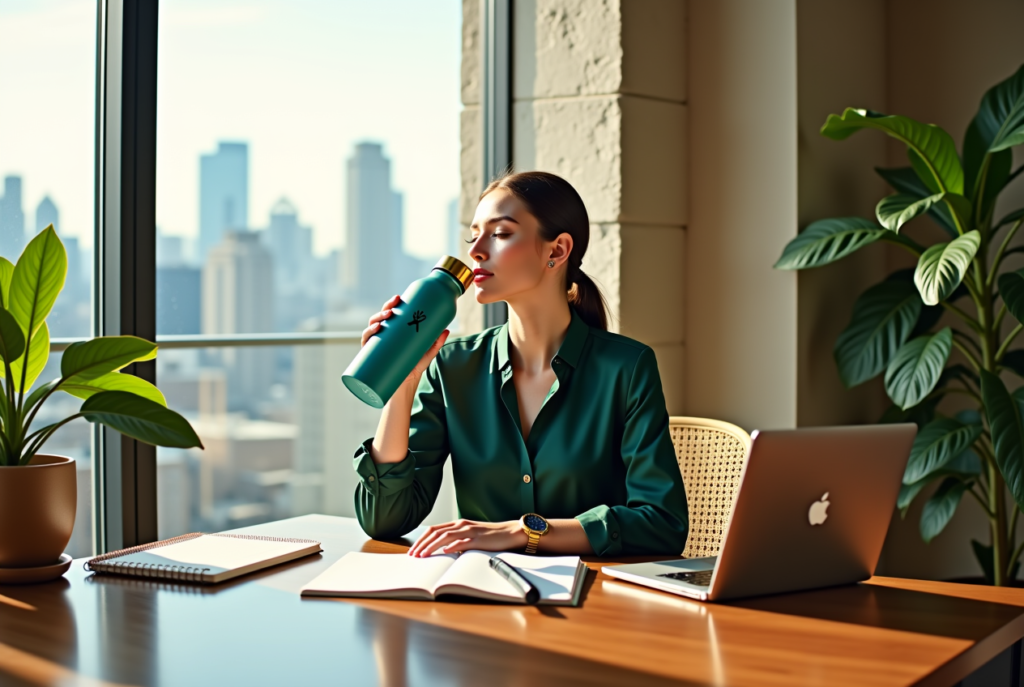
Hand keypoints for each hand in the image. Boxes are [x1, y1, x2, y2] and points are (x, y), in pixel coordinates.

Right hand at [361, 295, 449, 388]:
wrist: (404, 388)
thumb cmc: (413, 368)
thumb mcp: (427, 354)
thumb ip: (436, 343)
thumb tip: (446, 330)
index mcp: (394, 332)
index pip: (390, 314)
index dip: (392, 304)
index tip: (398, 298)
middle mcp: (383, 337)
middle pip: (380, 318)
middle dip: (384, 309)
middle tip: (393, 307)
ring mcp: (375, 346)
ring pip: (371, 327)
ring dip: (376, 319)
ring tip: (386, 318)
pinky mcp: (371, 356)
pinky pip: (366, 343)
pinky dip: (368, 334)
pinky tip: (375, 330)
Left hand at [407, 519, 527, 556]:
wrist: (510, 532)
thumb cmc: (490, 537)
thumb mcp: (470, 537)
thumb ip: (457, 541)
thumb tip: (442, 552)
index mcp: (458, 524)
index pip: (433, 529)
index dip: (421, 540)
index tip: (413, 551)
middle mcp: (461, 525)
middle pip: (435, 532)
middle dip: (422, 544)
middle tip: (413, 555)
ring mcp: (469, 531)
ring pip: (445, 536)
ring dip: (432, 546)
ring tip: (423, 555)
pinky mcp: (478, 539)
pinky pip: (463, 542)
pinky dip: (452, 546)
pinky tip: (445, 552)